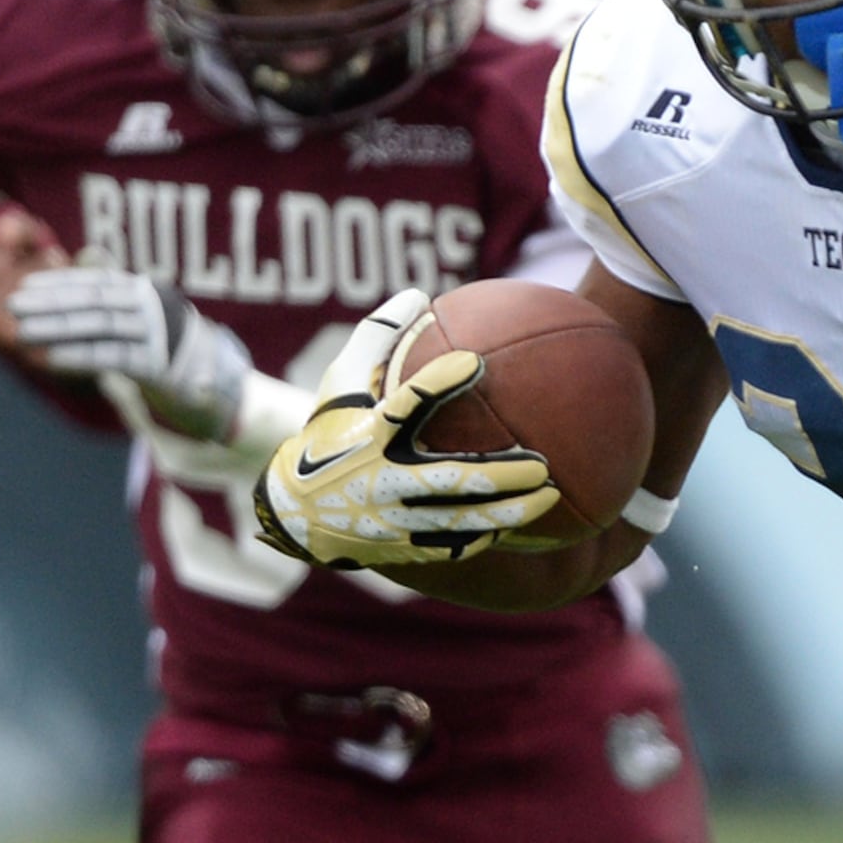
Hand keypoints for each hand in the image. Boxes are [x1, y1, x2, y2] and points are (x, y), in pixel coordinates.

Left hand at [0, 267, 254, 441]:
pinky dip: (81, 356)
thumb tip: (87, 254)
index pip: (95, 281)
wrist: (212, 389)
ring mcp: (158, 334)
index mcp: (143, 290)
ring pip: (100, 326)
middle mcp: (152, 304)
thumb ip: (113, 290)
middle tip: (13, 305)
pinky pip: (113, 357)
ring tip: (23, 333)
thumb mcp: (139, 316)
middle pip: (93, 300)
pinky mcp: (161, 366)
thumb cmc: (166, 350)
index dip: (58, 284)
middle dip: (50, 303)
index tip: (24, 288)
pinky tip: (52, 358)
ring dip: (58, 329)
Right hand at [255, 287, 560, 567]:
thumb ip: (376, 338)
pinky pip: (450, 547)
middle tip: (542, 462)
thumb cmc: (325, 435)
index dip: (438, 383)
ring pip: (459, 521)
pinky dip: (484, 536)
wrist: (292, 512)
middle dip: (500, 474)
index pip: (404, 405)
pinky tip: (516, 523)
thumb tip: (418, 293)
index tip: (474, 362)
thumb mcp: (338, 384)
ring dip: (507, 511)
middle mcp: (381, 480)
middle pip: (449, 480)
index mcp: (367, 435)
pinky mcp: (399, 549)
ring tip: (550, 497)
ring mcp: (392, 520)